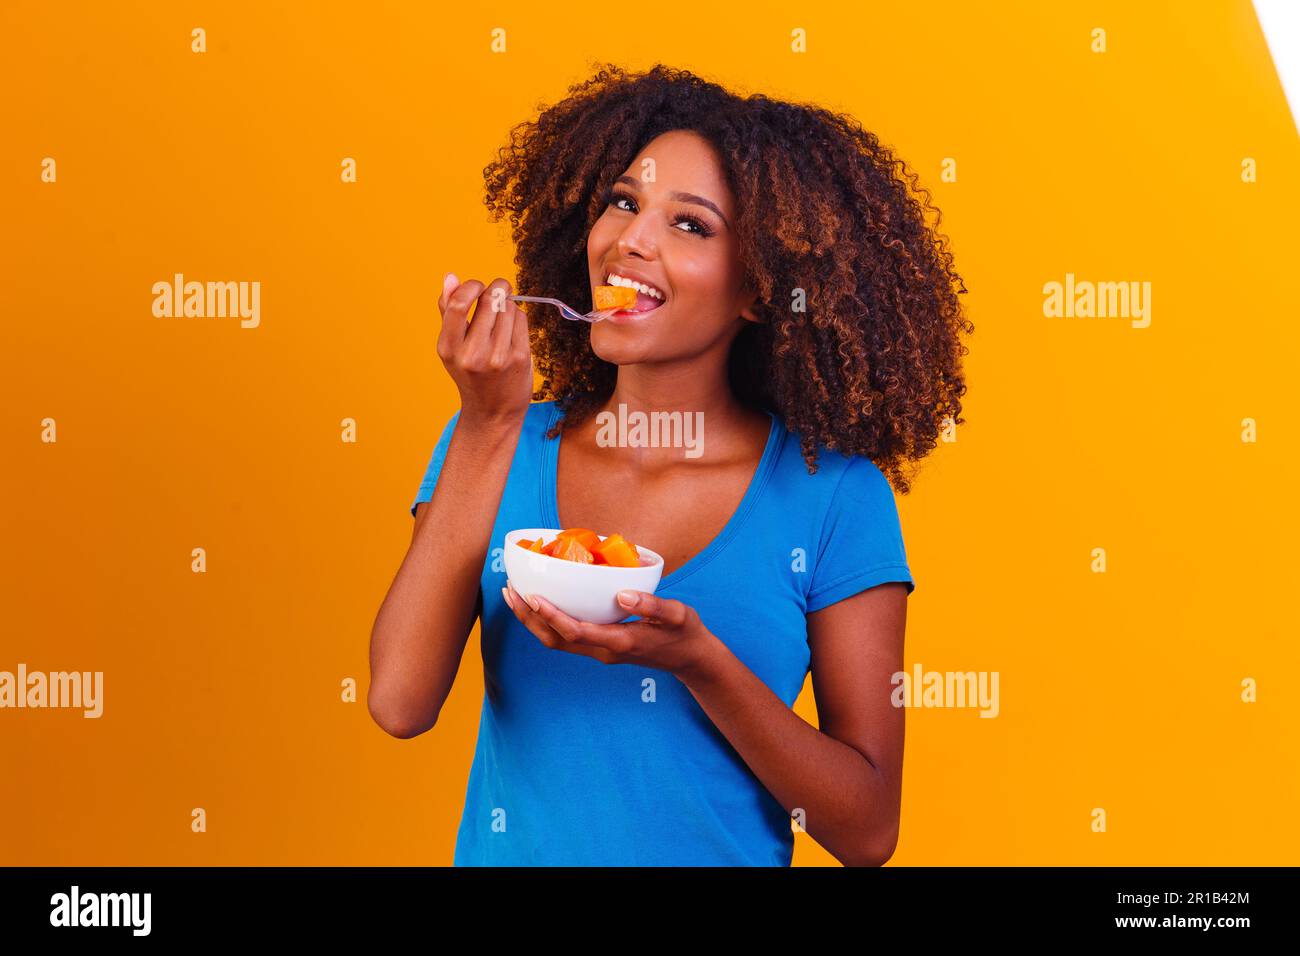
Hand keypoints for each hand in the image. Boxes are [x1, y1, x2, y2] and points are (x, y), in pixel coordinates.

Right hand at [436, 274, 532, 422]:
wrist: (493, 412)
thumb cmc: (471, 374)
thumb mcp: (452, 347)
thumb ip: (448, 311)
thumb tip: (451, 277)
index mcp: (449, 348)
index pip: (458, 304)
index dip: (471, 286)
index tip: (477, 287)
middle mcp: (472, 353)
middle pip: (490, 299)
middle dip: (497, 288)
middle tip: (499, 291)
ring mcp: (498, 356)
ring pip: (509, 307)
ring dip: (508, 305)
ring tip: (502, 319)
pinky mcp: (520, 357)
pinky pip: (522, 319)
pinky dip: (517, 319)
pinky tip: (511, 332)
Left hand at [502, 581, 720, 681]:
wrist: (691, 658)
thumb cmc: (685, 632)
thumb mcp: (677, 614)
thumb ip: (651, 604)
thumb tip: (622, 594)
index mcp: (619, 642)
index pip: (576, 632)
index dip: (551, 615)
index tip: (532, 596)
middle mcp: (603, 650)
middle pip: (555, 640)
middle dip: (529, 617)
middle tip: (510, 590)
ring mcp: (599, 651)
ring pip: (555, 642)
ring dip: (532, 621)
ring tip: (514, 595)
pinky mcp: (600, 646)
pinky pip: (565, 637)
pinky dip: (546, 621)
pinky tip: (540, 602)